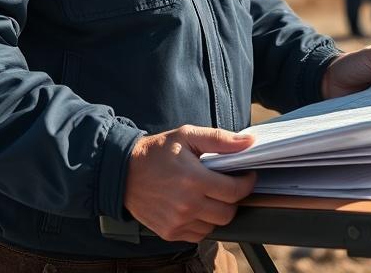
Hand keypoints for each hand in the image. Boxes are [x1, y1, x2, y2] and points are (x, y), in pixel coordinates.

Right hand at [124, 126, 256, 242]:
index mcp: (194, 180)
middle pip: (228, 213)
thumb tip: (248, 143)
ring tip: (208, 195)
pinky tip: (195, 206)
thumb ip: (220, 140)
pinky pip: (198, 234)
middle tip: (227, 185)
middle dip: (233, 199)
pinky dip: (202, 222)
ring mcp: (178, 222)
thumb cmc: (157, 152)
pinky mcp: (170, 232)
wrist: (123, 172)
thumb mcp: (187, 135)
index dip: (247, 183)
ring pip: (215, 226)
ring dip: (217, 212)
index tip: (247, 175)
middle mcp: (187, 205)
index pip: (235, 191)